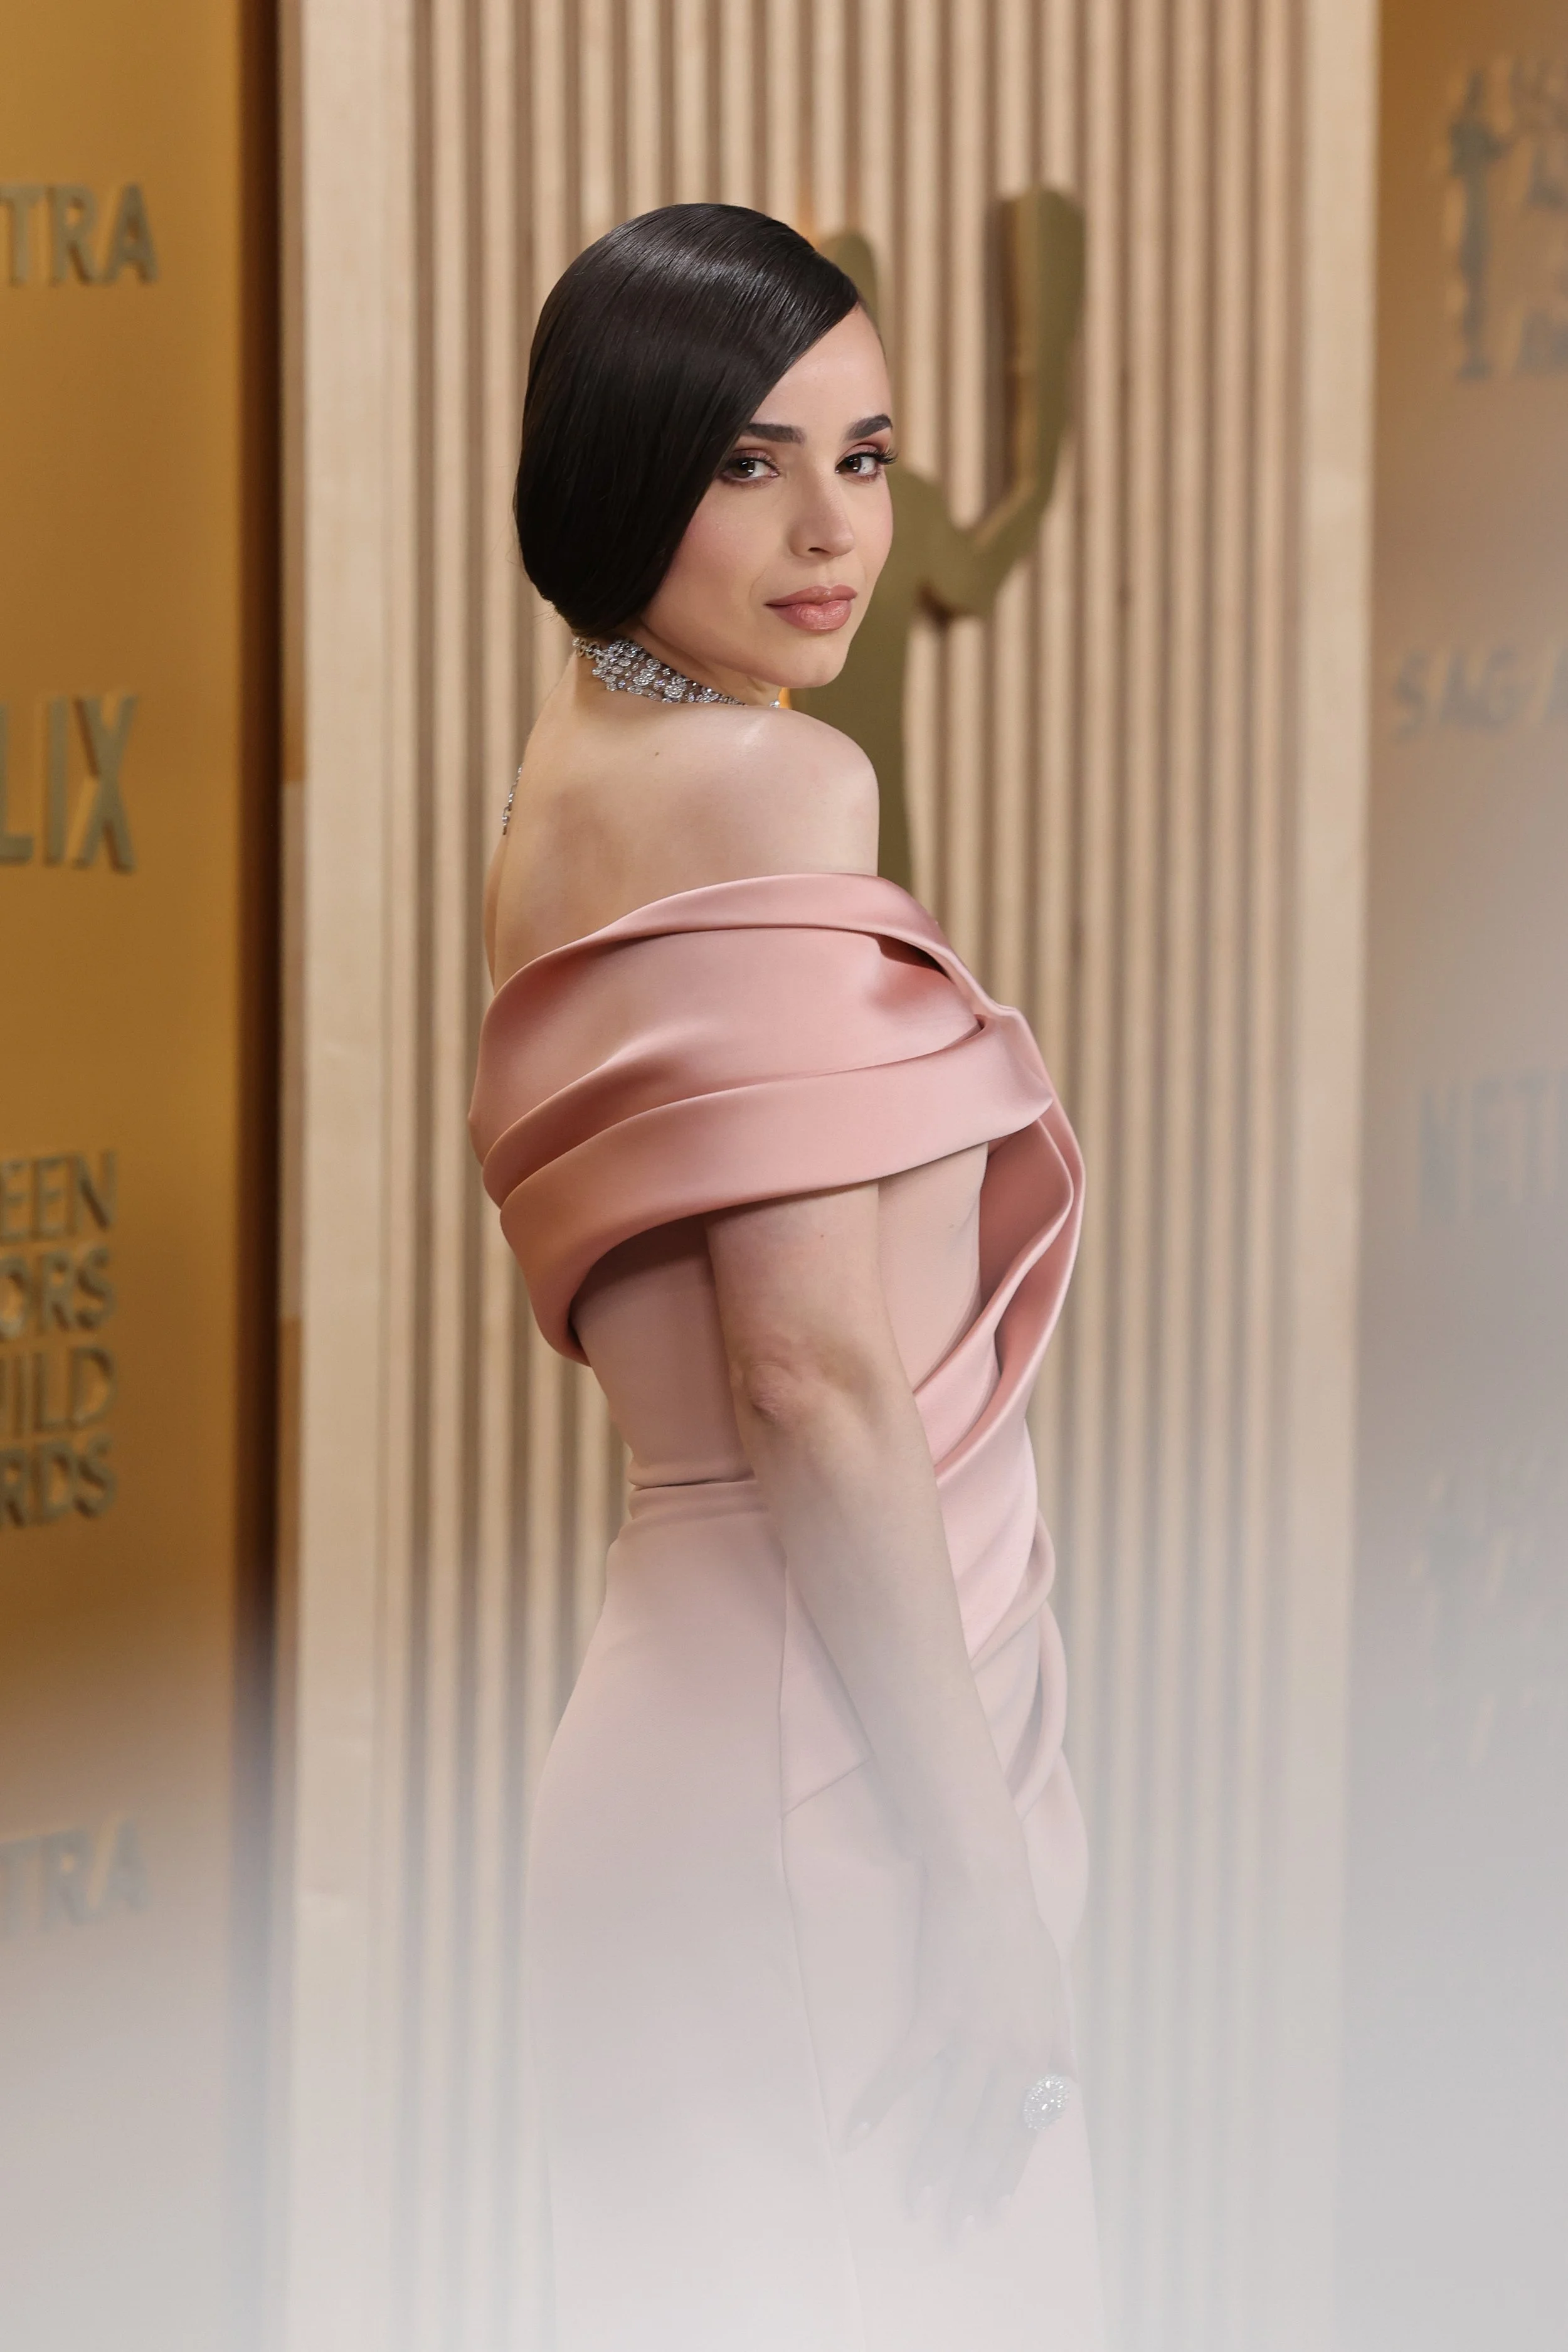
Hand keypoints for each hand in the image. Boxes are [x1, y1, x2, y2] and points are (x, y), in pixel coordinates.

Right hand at [844, 1864, 1072, 2232]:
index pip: (1025, 2130)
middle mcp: (1011, 2054)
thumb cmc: (1020, 1933)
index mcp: (1039, 2053)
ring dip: (931, 2168)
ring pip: (950, 2119)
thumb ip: (1059, 2043)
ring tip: (915, 2205)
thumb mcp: (1055, 1991)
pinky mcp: (935, 2015)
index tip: (992, 2211)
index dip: (1008, 2174)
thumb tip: (1068, 2082)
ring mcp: (972, 2037)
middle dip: (971, 2190)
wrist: (987, 1883)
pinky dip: (879, 2105)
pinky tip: (855, 2134)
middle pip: (989, 2137)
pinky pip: (905, 2072)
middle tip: (953, 2232)